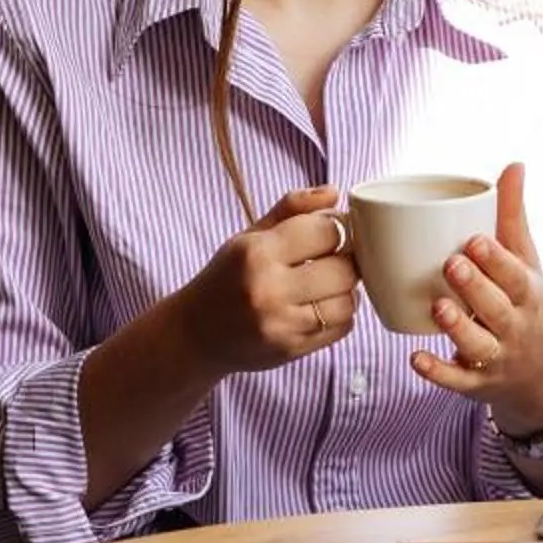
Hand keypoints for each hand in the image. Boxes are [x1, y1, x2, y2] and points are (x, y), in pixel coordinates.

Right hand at [175, 185, 359, 378]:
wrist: (196, 335)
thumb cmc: (226, 278)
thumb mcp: (249, 236)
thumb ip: (292, 209)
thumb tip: (334, 192)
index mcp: (257, 252)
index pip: (327, 231)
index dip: (338, 228)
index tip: (333, 232)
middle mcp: (269, 289)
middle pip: (344, 269)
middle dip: (346, 261)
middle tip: (333, 260)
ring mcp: (282, 324)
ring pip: (347, 302)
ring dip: (344, 291)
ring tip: (327, 285)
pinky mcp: (292, 350)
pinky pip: (342, 328)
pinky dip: (340, 316)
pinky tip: (320, 308)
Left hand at [409, 162, 542, 435]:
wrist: (540, 375)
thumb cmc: (523, 303)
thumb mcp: (526, 262)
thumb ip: (513, 216)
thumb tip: (514, 164)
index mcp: (528, 293)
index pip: (516, 276)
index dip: (497, 260)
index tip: (475, 240)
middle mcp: (516, 327)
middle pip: (498, 309)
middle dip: (476, 288)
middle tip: (451, 264)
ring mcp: (498, 358)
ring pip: (479, 346)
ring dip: (458, 328)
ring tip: (437, 307)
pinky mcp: (478, 385)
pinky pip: (459, 382)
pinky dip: (438, 372)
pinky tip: (415, 357)